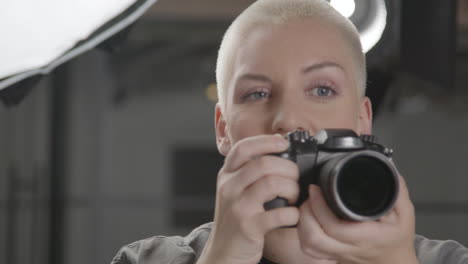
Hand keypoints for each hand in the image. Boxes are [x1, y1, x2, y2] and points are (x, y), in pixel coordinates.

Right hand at [197, 134, 299, 263]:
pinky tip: (292, 215)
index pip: (243, 148)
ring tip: (294, 197)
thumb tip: (279, 151)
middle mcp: (229, 187)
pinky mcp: (248, 226)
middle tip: (295, 178)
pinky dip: (292, 213)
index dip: (266, 141)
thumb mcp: (234, 190)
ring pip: (273, 184)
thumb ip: (249, 172)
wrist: (223, 252)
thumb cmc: (235, 219)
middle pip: (264, 164)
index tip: (283, 143)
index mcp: (227, 175)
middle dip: (289, 168)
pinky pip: (279, 213)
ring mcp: (238, 206)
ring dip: (292, 189)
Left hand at [297, 175, 417, 263]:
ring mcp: (338, 254)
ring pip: (309, 246)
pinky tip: (308, 222)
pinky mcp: (331, 256)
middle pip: (315, 238)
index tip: (316, 189)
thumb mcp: (404, 213)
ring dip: (303, 224)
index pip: (335, 227)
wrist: (395, 262)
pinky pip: (310, 251)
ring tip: (308, 206)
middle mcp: (349, 248)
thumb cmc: (397, 239)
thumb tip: (387, 169)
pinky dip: (303, 235)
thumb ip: (397, 191)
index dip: (319, 207)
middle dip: (306, 213)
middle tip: (310, 196)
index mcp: (366, 237)